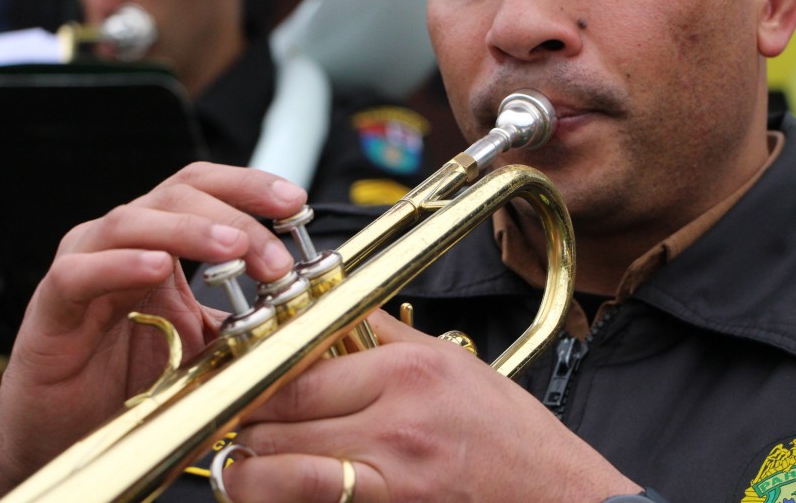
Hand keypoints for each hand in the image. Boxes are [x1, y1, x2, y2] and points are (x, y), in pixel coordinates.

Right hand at [0, 162, 306, 500]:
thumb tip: (304, 308)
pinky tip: (157, 268)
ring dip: (190, 231)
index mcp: (163, 238)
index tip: (296, 202)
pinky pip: (82, 272)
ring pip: (134, 221)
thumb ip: (244, 318)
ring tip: (234, 249)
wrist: (69, 430)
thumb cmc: (133, 377)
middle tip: (276, 256)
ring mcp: (86, 263)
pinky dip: (120, 265)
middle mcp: (125, 239)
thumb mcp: (207, 342)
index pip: (207, 188)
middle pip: (179, 194)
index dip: (250, 186)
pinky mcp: (52, 302)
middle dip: (236, 217)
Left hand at [220, 310, 640, 501]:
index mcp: (408, 374)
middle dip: (243, 420)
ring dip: (247, 469)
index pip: (295, 370)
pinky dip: (282, 499)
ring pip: (276, 474)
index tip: (239, 376)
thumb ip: (386, 336)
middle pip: (276, 419)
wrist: (560, 499)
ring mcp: (390, 480)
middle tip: (235, 416)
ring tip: (246, 460)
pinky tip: (281, 489)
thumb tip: (330, 311)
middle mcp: (394, 424)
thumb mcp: (454, 365)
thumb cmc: (513, 436)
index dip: (253, 376)